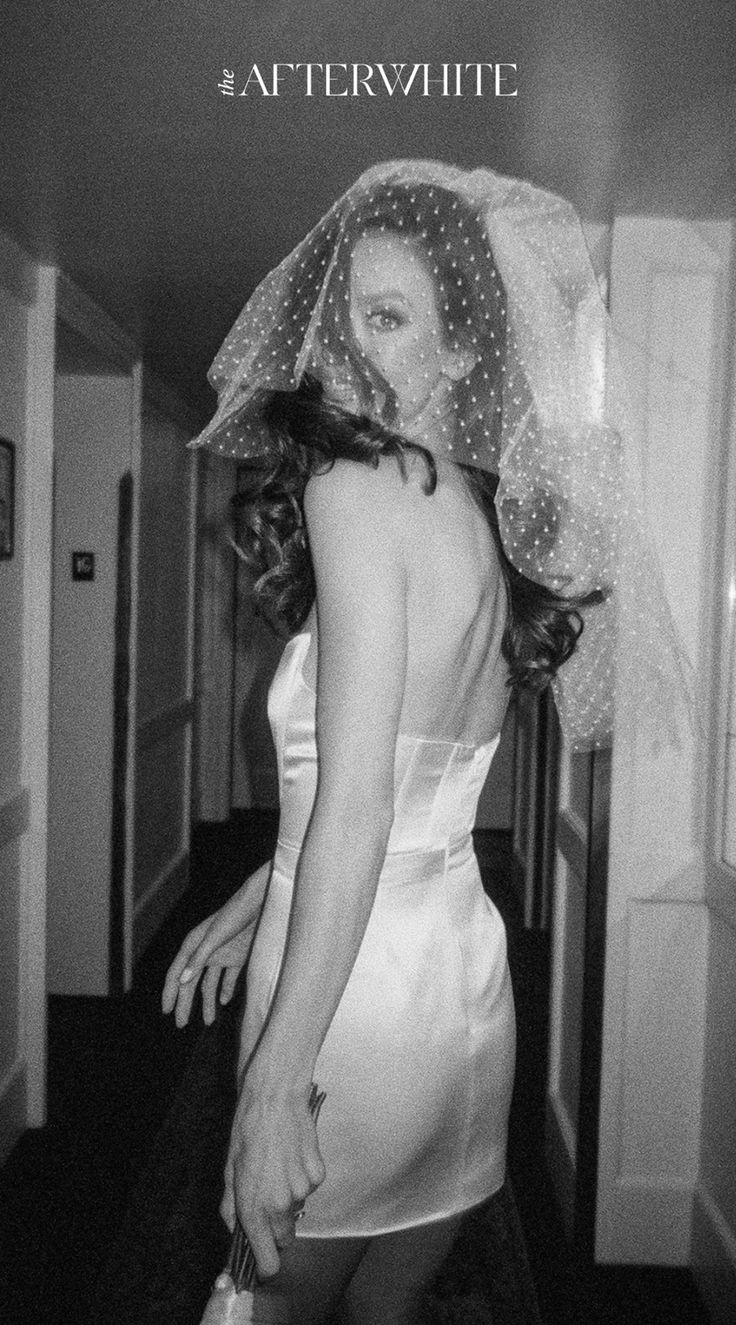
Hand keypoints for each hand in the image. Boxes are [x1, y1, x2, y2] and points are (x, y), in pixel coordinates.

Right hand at [161, 881, 262, 1026]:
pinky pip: (227, 978)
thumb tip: (182, 981)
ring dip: (207, 1002)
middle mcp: (204, 951)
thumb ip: (199, 958)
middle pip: (190, 982)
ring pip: (209, 983)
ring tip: (208, 1022)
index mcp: (193, 945)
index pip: (176, 973)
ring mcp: (221, 954)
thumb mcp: (215, 937)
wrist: (261, 902)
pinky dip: (225, 990)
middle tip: (181, 1024)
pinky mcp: (237, 956)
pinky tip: (224, 1002)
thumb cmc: (235, 915)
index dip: (170, 993)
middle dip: (185, 1003)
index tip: (166, 1011)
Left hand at [221, 1082, 325, 1278]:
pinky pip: (309, 1188)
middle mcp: (281, 1204)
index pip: (268, 1260)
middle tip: (266, 1201)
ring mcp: (303, 1190)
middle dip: (275, 1228)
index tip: (262, 1261)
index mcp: (255, 1208)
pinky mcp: (318, 1174)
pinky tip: (292, 1156)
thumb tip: (234, 1227)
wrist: (275, 1099)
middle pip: (284, 1238)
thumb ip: (230, 1205)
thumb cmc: (247, 1130)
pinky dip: (302, 1179)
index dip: (266, 1265)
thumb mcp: (229, 1169)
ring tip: (278, 1167)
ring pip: (297, 1209)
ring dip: (288, 1198)